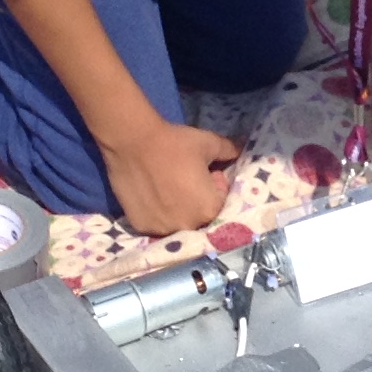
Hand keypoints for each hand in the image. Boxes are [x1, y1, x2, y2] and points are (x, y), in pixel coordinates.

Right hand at [98, 116, 239, 236]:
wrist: (132, 142)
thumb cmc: (175, 143)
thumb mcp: (209, 143)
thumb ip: (229, 151)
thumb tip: (239, 152)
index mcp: (209, 209)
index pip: (220, 200)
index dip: (214, 183)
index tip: (202, 170)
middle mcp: (187, 226)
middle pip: (199, 215)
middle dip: (197, 199)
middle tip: (183, 178)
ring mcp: (162, 229)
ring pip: (177, 221)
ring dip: (177, 208)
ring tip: (166, 186)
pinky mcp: (142, 226)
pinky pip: (157, 222)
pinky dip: (158, 212)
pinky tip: (151, 193)